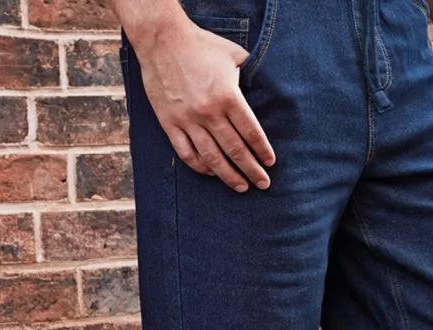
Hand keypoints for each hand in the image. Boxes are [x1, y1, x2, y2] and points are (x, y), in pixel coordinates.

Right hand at [131, 12, 275, 191]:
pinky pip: (187, 154)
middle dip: (252, 170)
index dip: (262, 151)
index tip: (270, 163)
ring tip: (242, 187)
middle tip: (263, 184)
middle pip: (235, 150)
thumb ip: (251, 74)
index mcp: (227, 96)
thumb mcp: (233, 55)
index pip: (251, 132)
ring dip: (229, 176)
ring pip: (212, 158)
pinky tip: (212, 173)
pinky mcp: (169, 124)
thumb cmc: (201, 45)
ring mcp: (188, 120)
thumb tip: (267, 87)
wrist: (161, 39)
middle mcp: (209, 112)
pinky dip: (201, 167)